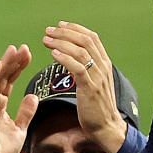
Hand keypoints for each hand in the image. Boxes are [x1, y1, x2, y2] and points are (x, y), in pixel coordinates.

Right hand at [0, 44, 36, 152]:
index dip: (18, 68)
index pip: (9, 82)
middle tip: (24, 48)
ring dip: (5, 64)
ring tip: (14, 50)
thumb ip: (25, 113)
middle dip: (13, 62)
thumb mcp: (20, 130)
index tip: (28, 56)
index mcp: (0, 107)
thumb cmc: (1, 152)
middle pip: (3, 77)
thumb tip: (33, 96)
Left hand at [43, 22, 125, 152]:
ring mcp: (97, 77)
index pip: (92, 37)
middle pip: (85, 40)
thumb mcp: (94, 84)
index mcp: (104, 63)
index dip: (75, 28)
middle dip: (65, 33)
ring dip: (61, 43)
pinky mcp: (90, 88)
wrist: (106, 127)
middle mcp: (103, 66)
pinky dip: (65, 58)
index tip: (60, 25)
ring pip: (80, 51)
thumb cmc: (97, 108)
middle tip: (48, 31)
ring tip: (47, 40)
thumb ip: (87, 70)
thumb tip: (73, 59)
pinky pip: (78, 68)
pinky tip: (53, 54)